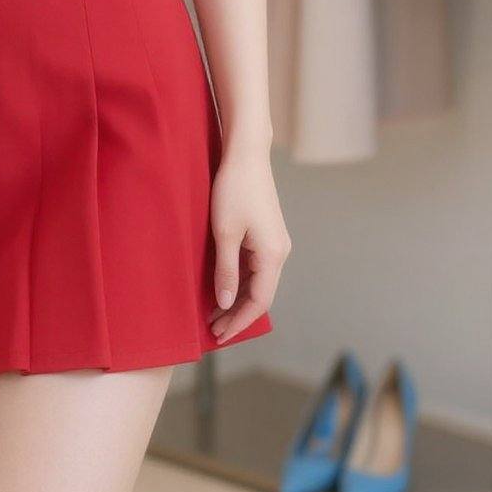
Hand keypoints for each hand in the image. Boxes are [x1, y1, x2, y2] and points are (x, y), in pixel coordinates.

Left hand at [207, 144, 289, 342]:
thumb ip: (226, 271)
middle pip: (260, 295)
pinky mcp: (267, 234)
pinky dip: (240, 281)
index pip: (259, 302)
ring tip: (214, 313)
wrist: (246, 155)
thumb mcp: (225, 233)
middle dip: (236, 314)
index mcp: (273, 255)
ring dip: (237, 298)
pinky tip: (224, 286)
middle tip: (212, 329)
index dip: (238, 321)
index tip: (219, 336)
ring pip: (258, 282)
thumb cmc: (233, 190)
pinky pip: (256, 267)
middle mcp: (280, 252)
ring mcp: (275, 243)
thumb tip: (225, 303)